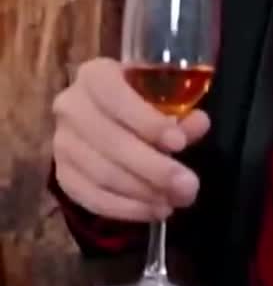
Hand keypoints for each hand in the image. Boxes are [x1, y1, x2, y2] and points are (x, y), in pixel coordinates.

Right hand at [52, 57, 209, 223]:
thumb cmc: (138, 101)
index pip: (115, 96)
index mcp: (95, 75)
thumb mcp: (160, 97)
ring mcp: (62, 142)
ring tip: (174, 201)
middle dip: (154, 168)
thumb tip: (198, 123)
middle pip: (111, 142)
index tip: (179, 143)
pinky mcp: (62, 174)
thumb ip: (180, 111)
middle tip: (188, 186)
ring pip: (102, 174)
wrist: (101, 118)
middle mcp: (71, 106)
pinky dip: (126, 209)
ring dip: (143, 193)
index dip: (147, 121)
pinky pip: (92, 198)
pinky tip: (153, 210)